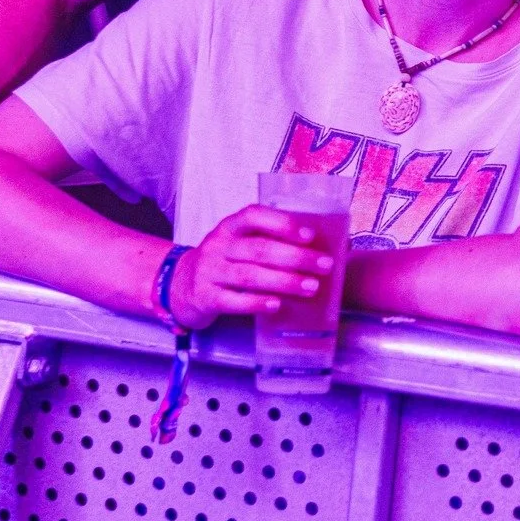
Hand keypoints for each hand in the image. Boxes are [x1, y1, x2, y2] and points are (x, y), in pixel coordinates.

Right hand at [166, 205, 334, 331]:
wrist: (180, 286)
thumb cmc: (226, 262)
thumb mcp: (243, 244)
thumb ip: (278, 241)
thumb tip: (339, 243)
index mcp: (230, 226)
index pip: (253, 215)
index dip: (282, 223)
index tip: (310, 234)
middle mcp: (218, 245)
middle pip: (258, 249)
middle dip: (295, 257)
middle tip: (324, 266)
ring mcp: (209, 272)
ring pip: (248, 275)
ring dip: (283, 281)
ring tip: (311, 287)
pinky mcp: (205, 298)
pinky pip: (232, 301)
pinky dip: (256, 303)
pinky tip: (278, 305)